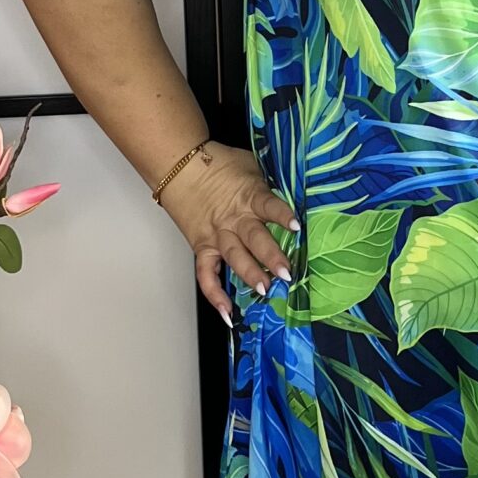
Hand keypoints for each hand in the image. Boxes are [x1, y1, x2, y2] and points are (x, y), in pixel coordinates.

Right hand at [157, 140, 298, 325]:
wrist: (180, 167)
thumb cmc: (220, 164)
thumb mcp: (251, 166)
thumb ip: (270, 183)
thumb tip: (297, 193)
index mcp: (250, 196)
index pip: (269, 206)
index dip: (282, 215)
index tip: (296, 226)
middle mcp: (234, 219)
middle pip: (254, 239)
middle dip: (271, 257)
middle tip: (286, 273)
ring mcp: (217, 236)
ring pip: (234, 258)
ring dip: (249, 275)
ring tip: (265, 290)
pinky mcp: (203, 248)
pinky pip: (207, 275)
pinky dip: (215, 295)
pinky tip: (228, 313)